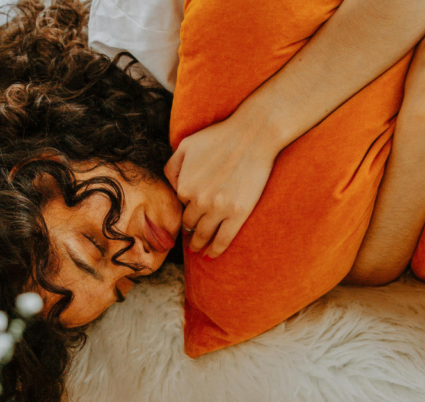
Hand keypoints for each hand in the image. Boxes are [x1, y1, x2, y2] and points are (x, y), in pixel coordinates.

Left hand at [164, 117, 276, 259]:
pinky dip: (215, 251)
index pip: (180, 203)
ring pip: (203, 235)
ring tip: (197, 250)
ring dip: (198, 245)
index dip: (186, 205)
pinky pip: (223, 239)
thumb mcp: (185, 145)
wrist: (253, 135)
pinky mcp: (238, 214)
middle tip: (189, 237)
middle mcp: (198, 201)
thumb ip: (171, 167)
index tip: (190, 210)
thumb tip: (171, 187)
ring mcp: (219, 209)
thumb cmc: (219, 137)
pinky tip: (210, 256)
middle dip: (189, 230)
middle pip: (189, 223)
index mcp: (184, 186)